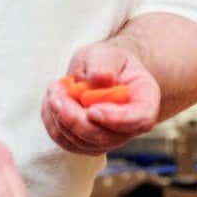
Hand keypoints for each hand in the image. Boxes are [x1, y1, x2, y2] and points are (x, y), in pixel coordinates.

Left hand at [41, 38, 160, 154]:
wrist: (99, 71)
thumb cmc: (106, 61)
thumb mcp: (106, 53)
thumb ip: (104, 64)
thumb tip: (99, 80)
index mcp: (144, 101)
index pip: (140, 120)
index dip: (116, 119)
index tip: (92, 110)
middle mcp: (130, 126)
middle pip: (105, 138)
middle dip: (76, 120)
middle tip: (57, 97)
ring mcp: (109, 139)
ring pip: (82, 143)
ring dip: (60, 119)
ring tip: (54, 90)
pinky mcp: (87, 143)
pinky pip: (66, 142)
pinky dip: (53, 123)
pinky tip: (52, 101)